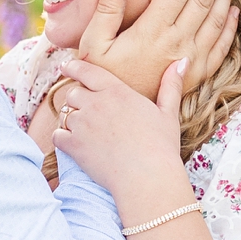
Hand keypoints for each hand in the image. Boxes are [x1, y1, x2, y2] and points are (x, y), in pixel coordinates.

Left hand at [51, 55, 191, 224]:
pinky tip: (73, 144)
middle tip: (85, 109)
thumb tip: (183, 61)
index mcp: (117, 91)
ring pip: (65, 114)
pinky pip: (57, 136)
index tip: (67, 67)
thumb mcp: (169, 113)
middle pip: (73, 93)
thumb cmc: (161, 147)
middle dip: (77, 99)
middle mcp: (96, 103)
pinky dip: (62, 138)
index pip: (87, 71)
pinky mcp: (74, 145)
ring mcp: (82, 124)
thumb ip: (171, 85)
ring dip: (71, 120)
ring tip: (82, 129)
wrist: (147, 177)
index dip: (74, 67)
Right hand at [80, 0, 236, 100]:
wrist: (119, 117)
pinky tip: (233, 12)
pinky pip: (220, 47)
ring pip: (216, 20)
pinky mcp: (197, 75)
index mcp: (152, 31)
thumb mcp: (94, 44)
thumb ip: (105, 11)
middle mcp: (176, 43)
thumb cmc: (103, 77)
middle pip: (202, 0)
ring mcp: (190, 60)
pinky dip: (230, 27)